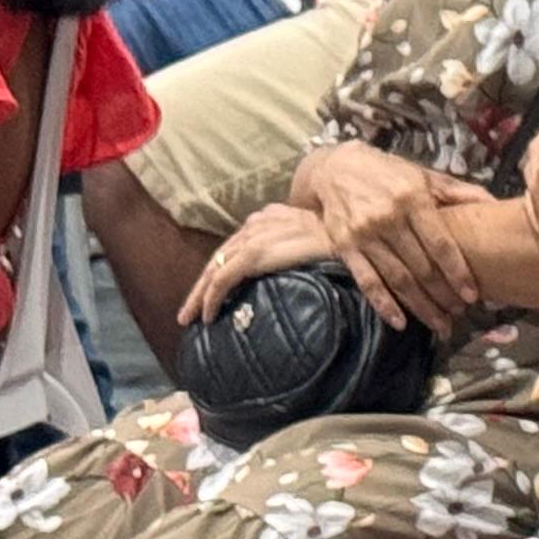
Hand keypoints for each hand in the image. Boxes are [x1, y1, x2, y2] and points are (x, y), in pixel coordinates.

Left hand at [181, 204, 339, 322]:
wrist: (350, 238)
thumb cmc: (340, 244)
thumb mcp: (310, 241)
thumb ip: (292, 247)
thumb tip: (286, 267)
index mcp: (267, 219)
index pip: (234, 249)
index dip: (218, 273)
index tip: (209, 295)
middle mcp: (255, 224)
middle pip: (219, 259)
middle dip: (200, 288)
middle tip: (188, 314)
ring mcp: (253, 237)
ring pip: (214, 269)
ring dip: (200, 298)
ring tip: (191, 319)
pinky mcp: (254, 253)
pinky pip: (223, 279)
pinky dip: (211, 298)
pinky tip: (208, 316)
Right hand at [291, 141, 491, 331]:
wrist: (334, 168)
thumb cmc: (388, 173)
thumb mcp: (424, 175)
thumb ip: (458, 191)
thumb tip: (495, 203)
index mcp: (413, 198)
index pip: (440, 243)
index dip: (457, 272)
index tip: (472, 295)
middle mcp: (388, 218)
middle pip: (421, 267)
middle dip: (442, 295)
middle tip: (459, 315)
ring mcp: (364, 234)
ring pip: (398, 279)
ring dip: (420, 306)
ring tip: (439, 325)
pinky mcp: (344, 247)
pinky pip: (367, 281)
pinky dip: (384, 305)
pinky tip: (400, 322)